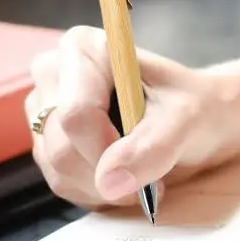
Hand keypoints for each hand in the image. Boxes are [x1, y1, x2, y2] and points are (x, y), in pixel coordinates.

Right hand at [26, 26, 235, 210]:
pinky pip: (61, 184)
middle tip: (150, 172)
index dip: (106, 147)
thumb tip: (109, 180)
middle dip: (109, 172)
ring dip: (106, 186)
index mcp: (83, 49)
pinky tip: (123, 175)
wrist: (195, 121)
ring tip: (141, 171)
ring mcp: (44, 111)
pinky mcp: (46, 144)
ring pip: (60, 171)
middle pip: (62, 146)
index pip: (76, 113)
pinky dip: (97, 191)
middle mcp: (53, 74)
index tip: (146, 157)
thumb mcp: (187, 119)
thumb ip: (152, 146)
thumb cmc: (192, 107)